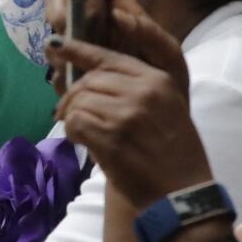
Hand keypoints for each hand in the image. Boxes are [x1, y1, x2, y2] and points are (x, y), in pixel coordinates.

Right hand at [45, 0, 189, 96]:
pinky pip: (56, 67)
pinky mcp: (72, 75)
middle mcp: (96, 29)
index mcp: (121, 15)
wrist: (158, 124)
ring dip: (59, 41)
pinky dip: (60, 69)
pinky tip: (73, 77)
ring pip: (56, 35)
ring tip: (71, 53)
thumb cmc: (167, 84)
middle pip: (64, 3)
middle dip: (60, 7)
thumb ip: (150, 34)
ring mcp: (81, 52)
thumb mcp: (169, 58)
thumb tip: (117, 16)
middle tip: (67, 21)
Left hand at [48, 12, 207, 211]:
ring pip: (79, 101)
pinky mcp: (111, 137)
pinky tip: (82, 141)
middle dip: (72, 95)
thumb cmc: (174, 156)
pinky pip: (75, 122)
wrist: (184, 195)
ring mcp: (127, 114)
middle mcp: (143, 92)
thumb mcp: (165, 109)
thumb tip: (88, 80)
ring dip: (72, 116)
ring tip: (81, 131)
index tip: (57, 46)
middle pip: (89, 80)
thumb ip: (134, 90)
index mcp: (158, 81)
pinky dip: (72, 132)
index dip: (78, 51)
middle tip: (65, 111)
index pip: (109, 58)